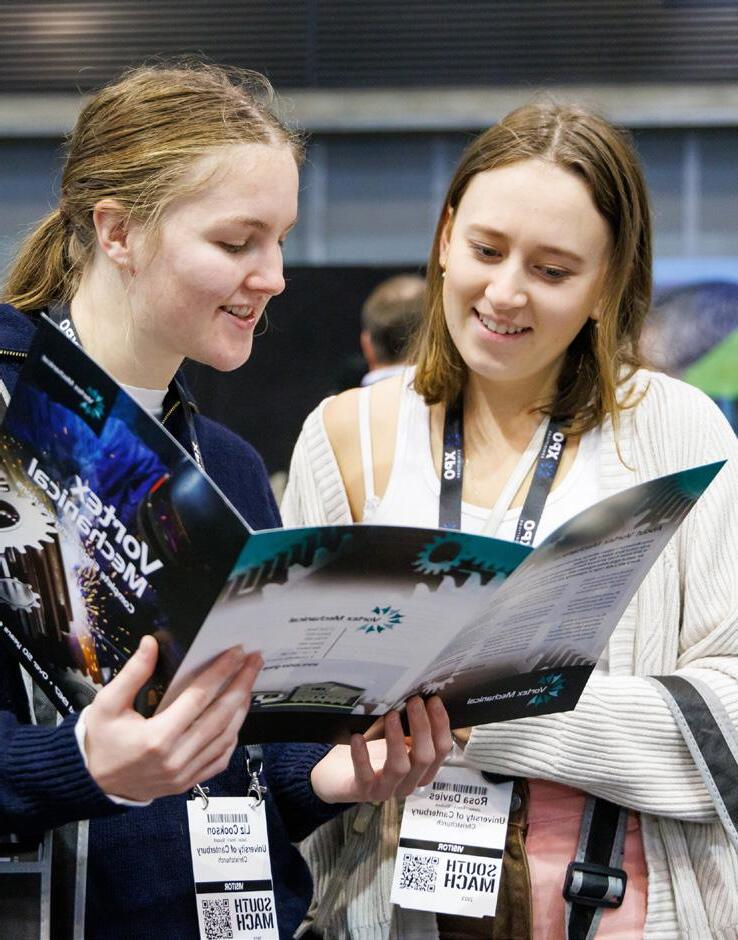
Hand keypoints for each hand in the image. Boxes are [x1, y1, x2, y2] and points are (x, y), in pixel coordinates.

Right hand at [85, 636, 261, 801]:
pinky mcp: (188, 783)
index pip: (199, 698)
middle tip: (255, 661)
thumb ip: (132, 673)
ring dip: (242, 708)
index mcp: (157, 737)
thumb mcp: (107, 704)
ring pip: (226, 737)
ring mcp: (185, 773)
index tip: (237, 653)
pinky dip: (233, 735)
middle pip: (221, 715)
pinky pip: (220, 758)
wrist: (92, 784)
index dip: (221, 672)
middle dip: (241, 684)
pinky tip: (236, 717)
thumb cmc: (100, 741)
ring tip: (248, 683)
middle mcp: (176, 757)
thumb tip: (150, 643)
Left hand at [310, 696, 451, 803]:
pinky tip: (358, 737)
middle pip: (425, 757)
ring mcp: (387, 789)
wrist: (342, 777)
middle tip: (414, 702)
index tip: (433, 700)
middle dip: (421, 727)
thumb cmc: (375, 754)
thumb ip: (411, 729)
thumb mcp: (398, 741)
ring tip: (391, 716)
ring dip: (397, 739)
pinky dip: (362, 755)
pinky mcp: (364, 791)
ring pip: (400, 767)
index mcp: (423, 770)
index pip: (442, 750)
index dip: (440, 725)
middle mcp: (410, 782)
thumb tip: (421, 699)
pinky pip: (365, 775)